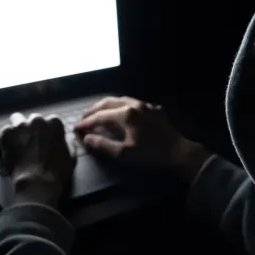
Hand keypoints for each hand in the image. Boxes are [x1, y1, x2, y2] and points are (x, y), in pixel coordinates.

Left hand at [0, 113, 75, 206]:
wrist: (36, 183)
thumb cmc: (56, 172)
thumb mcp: (71, 157)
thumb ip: (69, 144)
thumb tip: (67, 140)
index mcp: (54, 122)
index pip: (51, 121)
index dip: (48, 132)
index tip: (46, 141)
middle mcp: (37, 119)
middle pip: (33, 119)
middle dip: (32, 128)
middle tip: (32, 143)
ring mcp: (20, 125)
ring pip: (16, 120)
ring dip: (18, 129)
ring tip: (18, 143)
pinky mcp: (6, 133)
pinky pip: (4, 133)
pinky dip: (6, 140)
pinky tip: (8, 151)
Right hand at [73, 96, 210, 181]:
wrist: (179, 152)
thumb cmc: (151, 154)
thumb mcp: (125, 153)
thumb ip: (104, 145)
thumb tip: (87, 138)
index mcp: (126, 114)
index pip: (100, 116)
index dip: (86, 122)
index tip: (76, 127)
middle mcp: (134, 104)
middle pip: (108, 102)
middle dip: (94, 109)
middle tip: (84, 117)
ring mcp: (145, 105)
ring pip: (121, 99)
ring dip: (106, 105)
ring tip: (98, 112)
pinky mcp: (154, 109)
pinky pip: (133, 103)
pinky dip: (121, 106)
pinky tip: (120, 113)